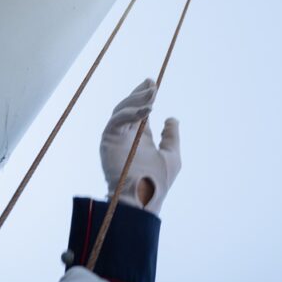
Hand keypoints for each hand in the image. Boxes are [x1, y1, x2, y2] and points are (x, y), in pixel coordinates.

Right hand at [100, 78, 180, 213]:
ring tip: (152, 93)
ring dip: (136, 99)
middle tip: (151, 83)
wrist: (143, 198)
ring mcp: (117, 137)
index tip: (153, 84)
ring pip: (121, 110)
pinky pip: (117, 120)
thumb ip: (171, 137)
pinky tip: (146, 111)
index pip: (140, 113)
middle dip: (139, 93)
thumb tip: (171, 118)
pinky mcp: (109, 139)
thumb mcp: (172, 156)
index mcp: (141, 139)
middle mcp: (127, 136)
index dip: (145, 97)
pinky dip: (130, 113)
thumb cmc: (159, 182)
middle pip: (129, 107)